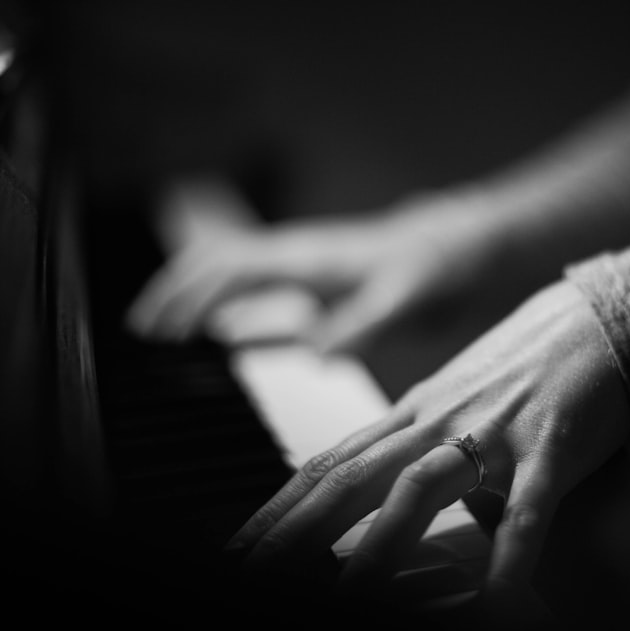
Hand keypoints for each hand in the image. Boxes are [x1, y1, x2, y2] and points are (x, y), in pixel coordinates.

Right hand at [126, 191, 504, 351]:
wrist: (457, 246)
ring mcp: (304, 271)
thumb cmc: (433, 264)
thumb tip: (317, 357)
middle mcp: (296, 258)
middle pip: (218, 265)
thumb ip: (365, 323)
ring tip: (163, 333)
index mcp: (306, 256)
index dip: (190, 294)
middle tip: (143, 333)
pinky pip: (264, 297)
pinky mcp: (317, 288)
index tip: (162, 330)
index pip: (230, 267)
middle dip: (176, 292)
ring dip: (197, 299)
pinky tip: (224, 337)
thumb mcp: (407, 295)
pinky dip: (235, 315)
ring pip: (233, 276)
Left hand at [225, 280, 629, 617]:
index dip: (277, 508)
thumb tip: (396, 519)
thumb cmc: (525, 366)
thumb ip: (422, 455)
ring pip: (420, 489)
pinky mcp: (550, 446)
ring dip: (379, 549)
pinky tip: (498, 603)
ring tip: (347, 605)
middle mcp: (438, 419)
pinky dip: (510, 556)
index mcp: (413, 411)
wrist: (599, 318)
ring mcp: (492, 430)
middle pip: (352, 478)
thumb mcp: (459, 406)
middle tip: (251, 578)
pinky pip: (526, 508)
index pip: (328, 463)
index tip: (238, 548)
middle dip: (296, 534)